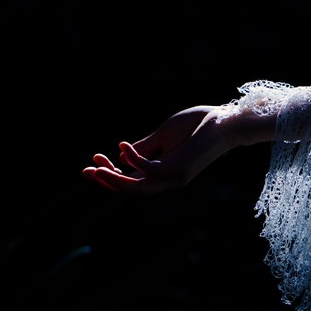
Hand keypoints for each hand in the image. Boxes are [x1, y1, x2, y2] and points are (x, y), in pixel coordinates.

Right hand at [82, 105, 239, 196]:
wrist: (223, 120)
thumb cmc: (197, 126)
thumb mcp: (163, 136)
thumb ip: (145, 146)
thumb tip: (122, 154)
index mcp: (163, 172)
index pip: (133, 181)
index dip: (111, 175)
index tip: (93, 162)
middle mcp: (168, 179)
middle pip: (132, 190)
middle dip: (107, 182)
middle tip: (86, 171)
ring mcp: (174, 176)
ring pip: (138, 187)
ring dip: (115, 179)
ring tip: (96, 167)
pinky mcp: (180, 168)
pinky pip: (151, 170)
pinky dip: (134, 160)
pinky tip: (122, 147)